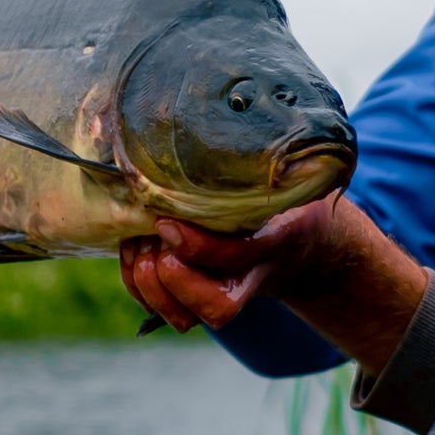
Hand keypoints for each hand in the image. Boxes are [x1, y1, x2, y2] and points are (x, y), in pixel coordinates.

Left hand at [121, 194, 426, 372]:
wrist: (301, 245)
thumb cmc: (284, 199)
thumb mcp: (287, 178)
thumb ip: (267, 165)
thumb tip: (239, 114)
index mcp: (275, 242)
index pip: (238, 256)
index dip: (199, 247)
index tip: (167, 223)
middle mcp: (250, 278)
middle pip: (213, 308)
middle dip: (170, 276)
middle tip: (153, 234)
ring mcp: (223, 295)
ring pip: (185, 319)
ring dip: (148, 285)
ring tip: (139, 243)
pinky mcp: (197, 300)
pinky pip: (159, 310)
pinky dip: (135, 284)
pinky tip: (134, 249)